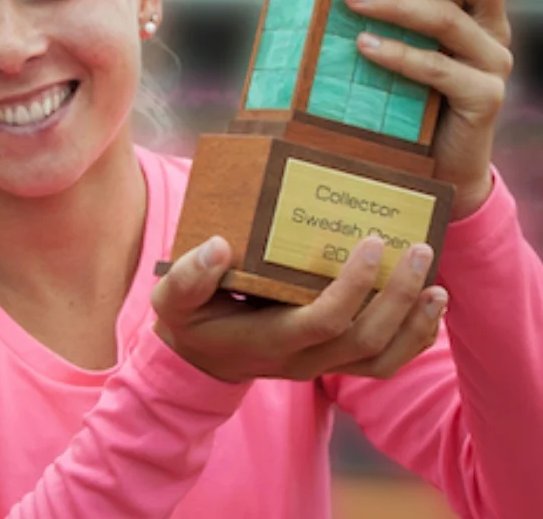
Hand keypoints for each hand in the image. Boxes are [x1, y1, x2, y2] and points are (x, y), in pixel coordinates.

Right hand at [152, 235, 446, 383]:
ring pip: (381, 359)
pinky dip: (412, 338)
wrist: (199, 359)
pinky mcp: (330, 363)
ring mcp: (320, 367)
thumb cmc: (189, 319)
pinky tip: (428, 305)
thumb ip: (188, 275)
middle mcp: (301, 361)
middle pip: (364, 340)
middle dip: (398, 298)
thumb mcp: (173, 297)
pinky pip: (381, 362)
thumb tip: (218, 246)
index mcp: (268, 340)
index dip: (353, 287)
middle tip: (420, 250)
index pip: (323, 321)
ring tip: (437, 285)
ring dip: (415, 324)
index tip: (373, 242)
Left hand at [343, 0, 512, 218]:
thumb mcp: (408, 45)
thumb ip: (393, 12)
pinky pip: (439, 69)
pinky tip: (364, 46)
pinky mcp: (483, 98)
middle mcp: (492, 27)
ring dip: (396, 1)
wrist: (442, 165)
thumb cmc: (414, 97)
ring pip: (449, 17)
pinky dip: (399, 54)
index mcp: (479, 6)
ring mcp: (492, 62)